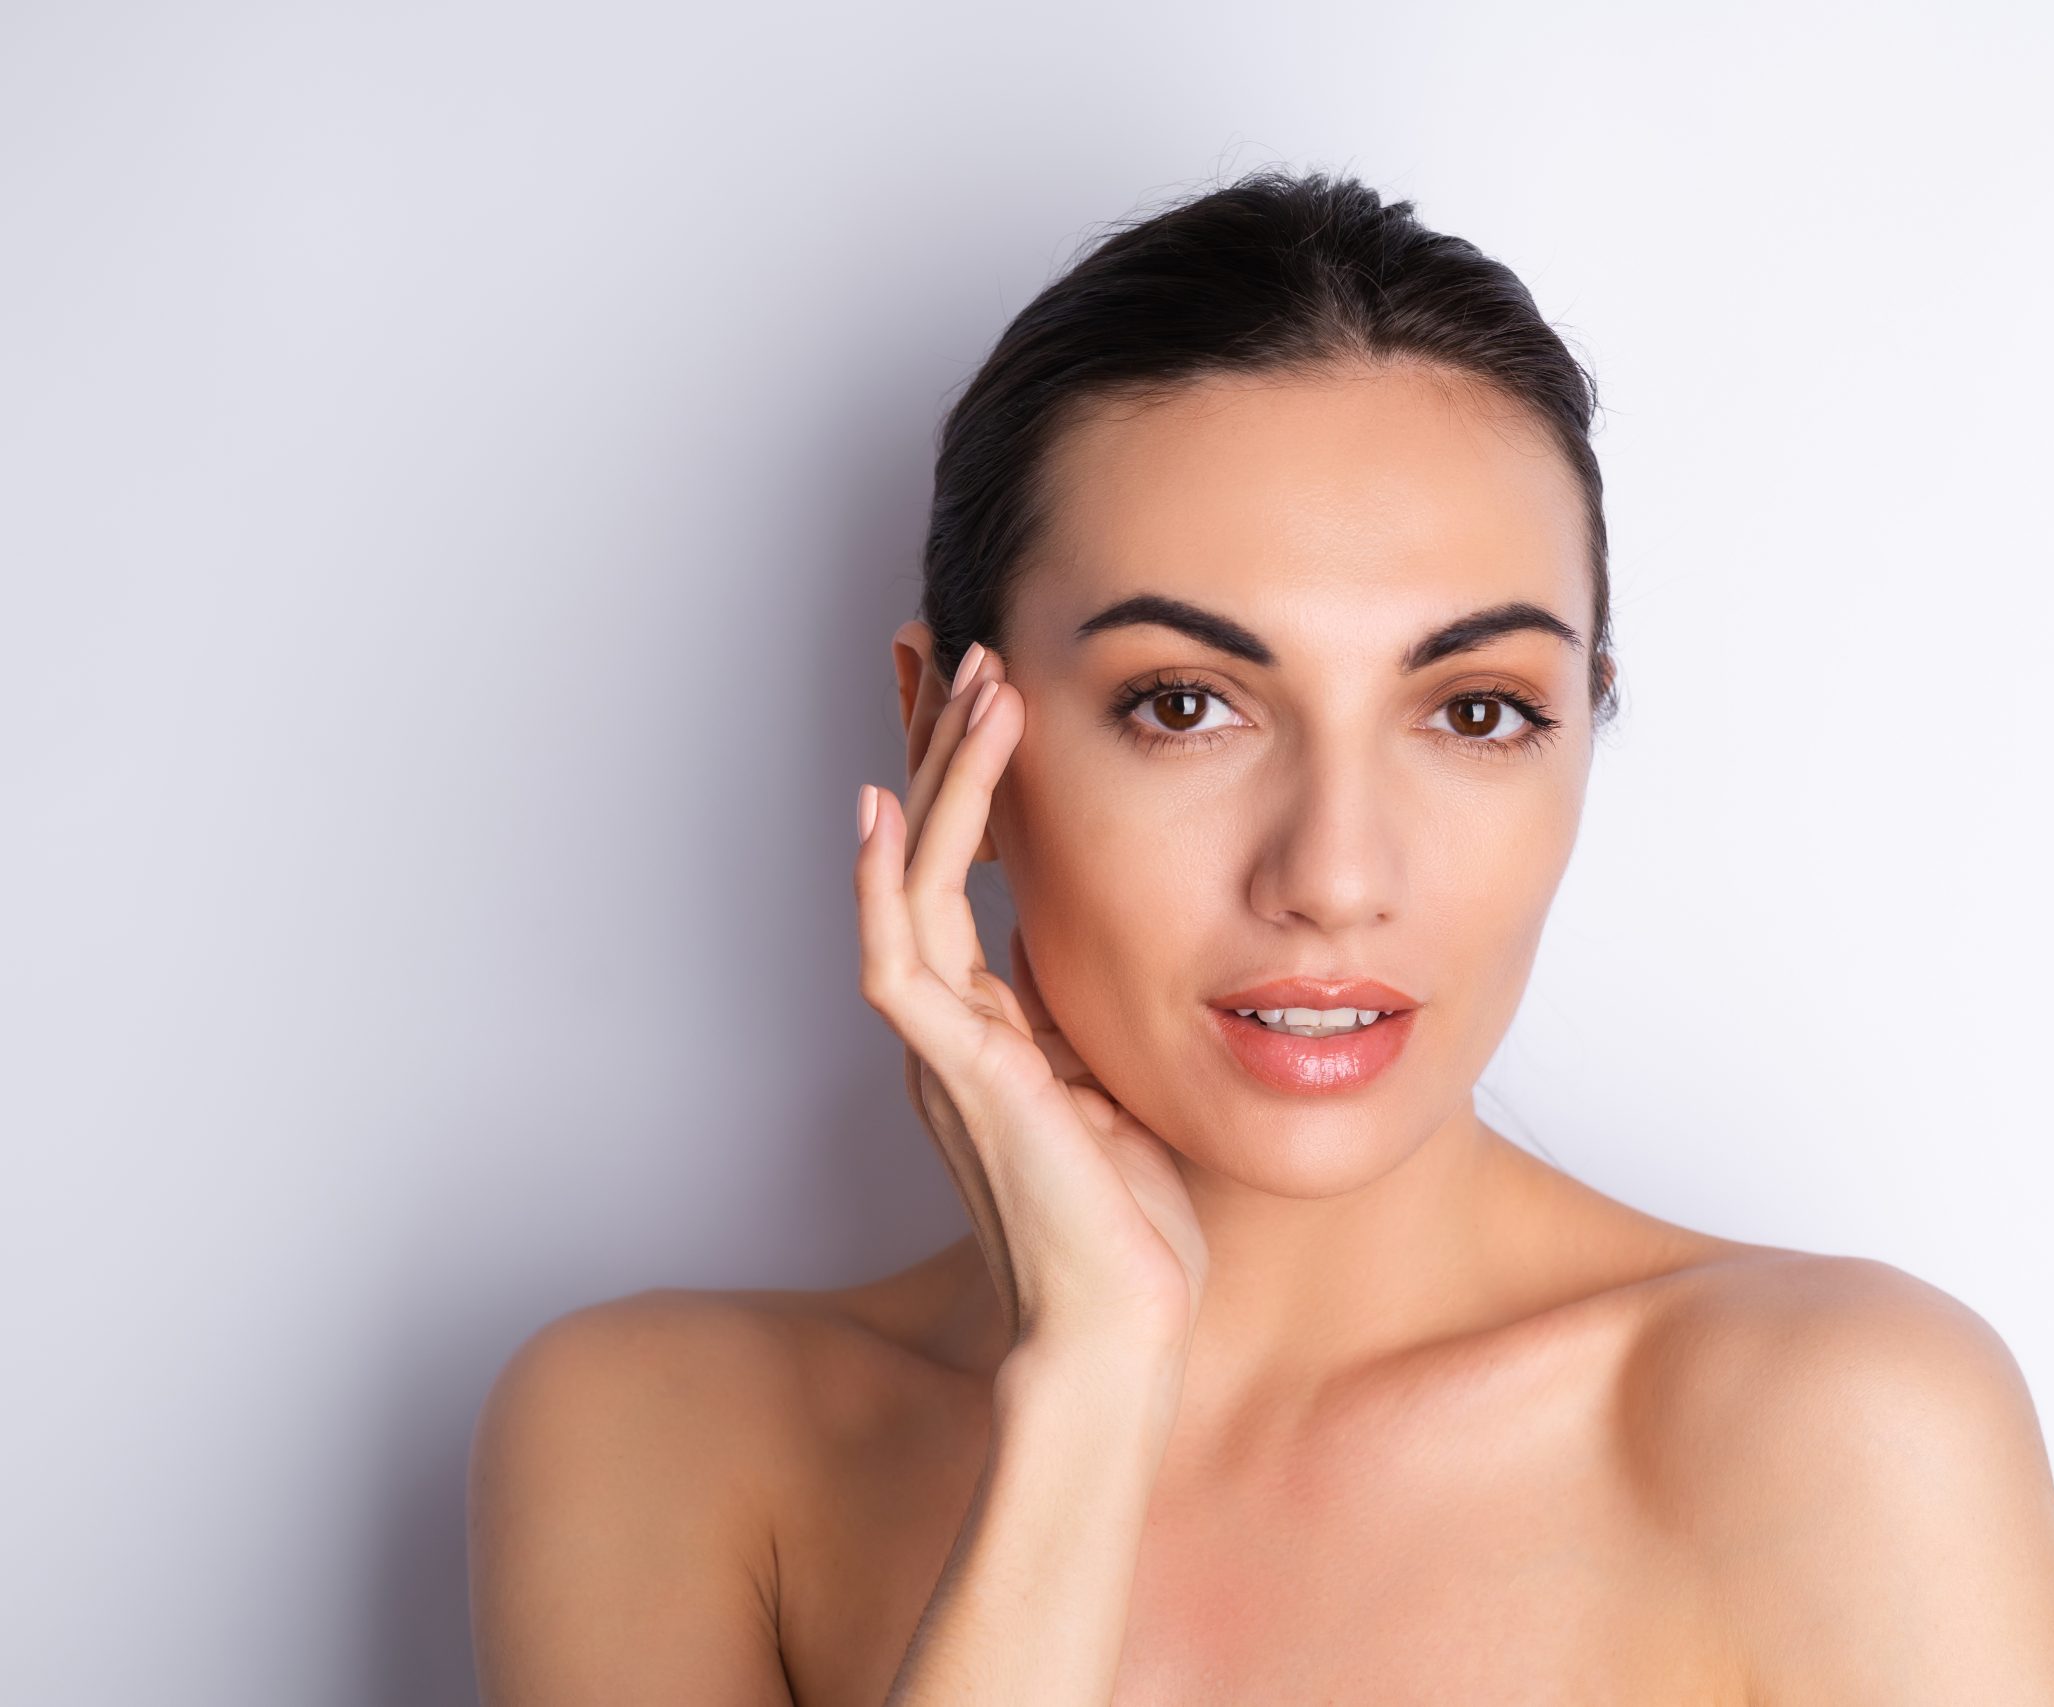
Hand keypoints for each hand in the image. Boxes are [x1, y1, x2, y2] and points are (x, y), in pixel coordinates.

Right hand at [856, 639, 1207, 1366]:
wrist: (1123, 1332)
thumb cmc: (1138, 1229)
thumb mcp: (1130, 1085)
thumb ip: (1110, 1017)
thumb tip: (1148, 940)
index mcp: (992, 1027)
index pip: (964, 872)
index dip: (964, 780)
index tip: (982, 690)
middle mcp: (953, 1027)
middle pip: (923, 853)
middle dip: (937, 745)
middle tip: (952, 641)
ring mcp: (944, 1049)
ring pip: (909, 881)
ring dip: (938, 778)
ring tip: (969, 679)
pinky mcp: (957, 1075)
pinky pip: (899, 958)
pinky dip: (888, 879)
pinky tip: (888, 805)